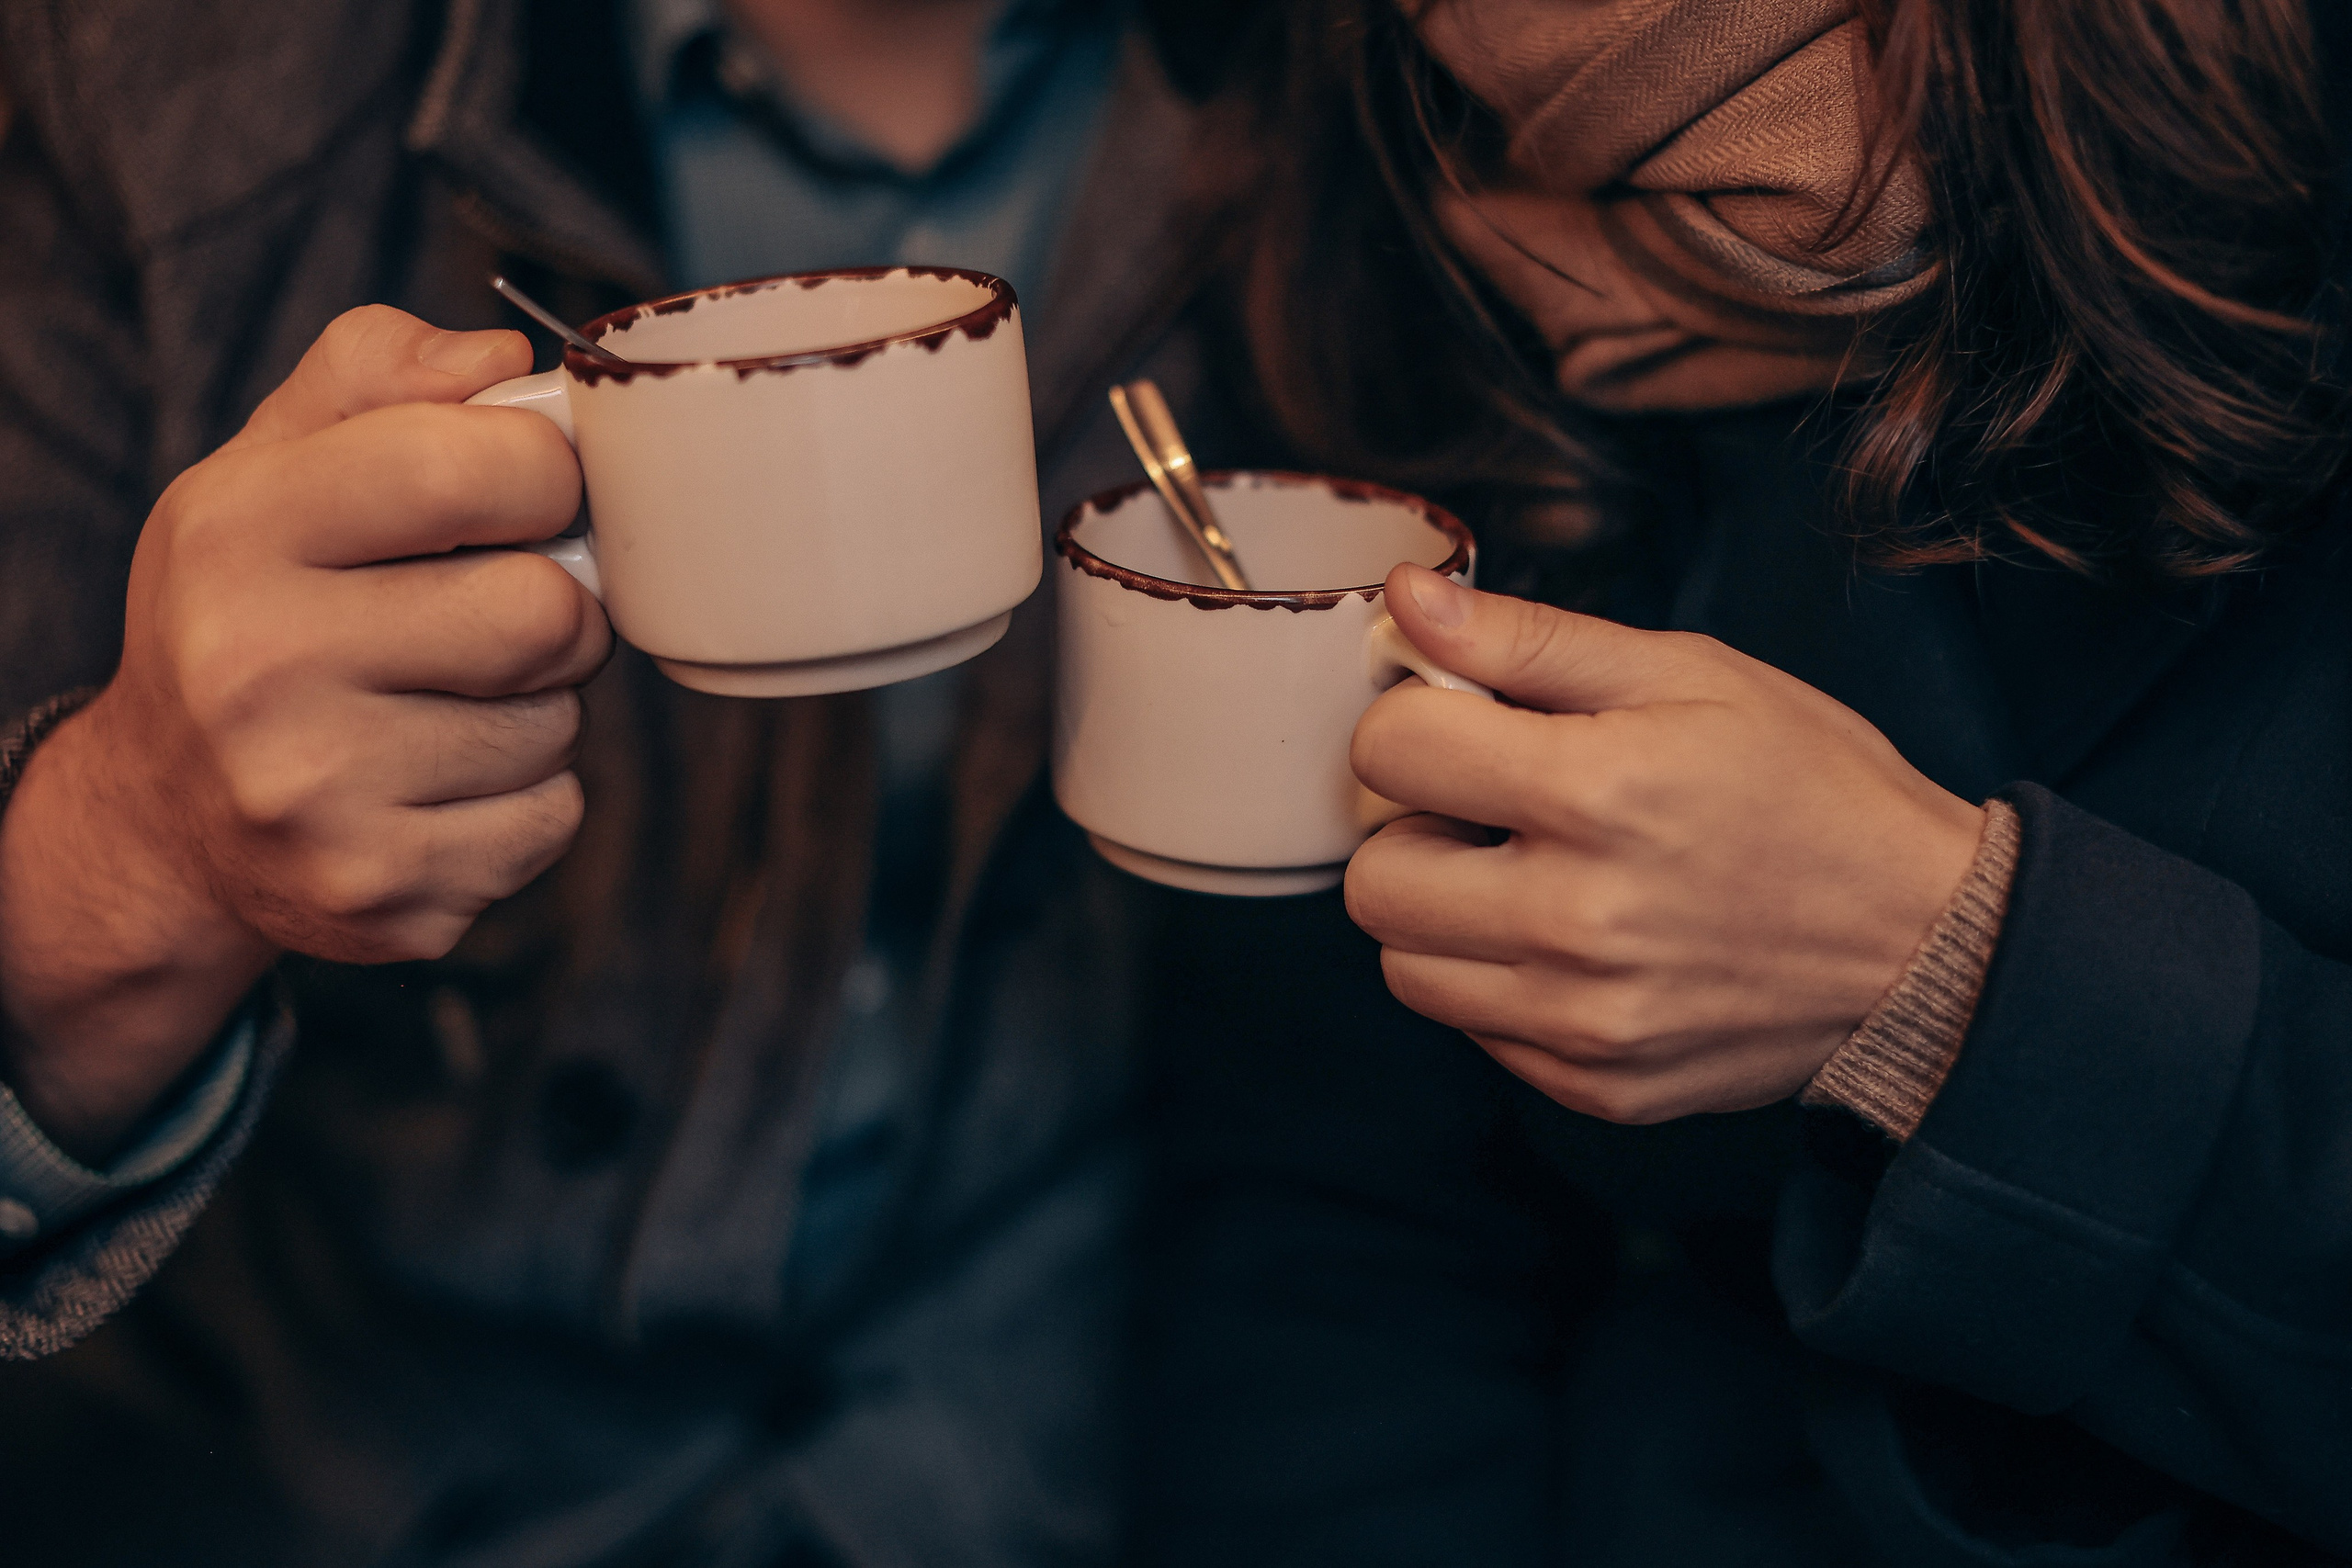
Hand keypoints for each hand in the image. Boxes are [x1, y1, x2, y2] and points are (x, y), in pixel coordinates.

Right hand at [0, 306, 606, 1160]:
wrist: (173, 814)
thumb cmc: (258, 608)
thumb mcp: (274, 466)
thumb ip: (379, 375)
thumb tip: (508, 363)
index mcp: (238, 530)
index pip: (468, 465)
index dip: (545, 473)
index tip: (532, 493)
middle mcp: (256, 666)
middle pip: (544, 611)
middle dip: (555, 608)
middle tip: (497, 616)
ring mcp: (314, 795)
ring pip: (559, 724)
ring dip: (537, 709)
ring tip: (445, 703)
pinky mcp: (380, 892)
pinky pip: (553, 818)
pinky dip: (527, 800)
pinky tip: (440, 784)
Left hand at [1344, 565, 1983, 1124]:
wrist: (1925, 942)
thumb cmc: (1810, 788)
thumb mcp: (1688, 674)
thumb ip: (1531, 639)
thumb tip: (1409, 599)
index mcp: (1598, 793)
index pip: (1390, 751)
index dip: (1415, 720)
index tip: (1466, 722)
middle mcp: (1579, 920)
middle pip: (1372, 880)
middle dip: (1412, 829)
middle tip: (1485, 809)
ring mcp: (1584, 1017)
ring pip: (1405, 966)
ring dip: (1441, 914)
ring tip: (1524, 875)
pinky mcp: (1595, 1083)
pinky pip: (1472, 1028)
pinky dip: (1496, 981)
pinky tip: (1568, 941)